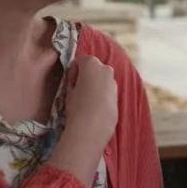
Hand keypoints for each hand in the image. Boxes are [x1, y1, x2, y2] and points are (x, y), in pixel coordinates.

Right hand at [48, 55, 118, 186]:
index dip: (73, 71)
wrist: (92, 127)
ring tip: (86, 101)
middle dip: (87, 76)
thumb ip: (74, 82)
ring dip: (96, 86)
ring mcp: (114, 84)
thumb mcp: (68, 91)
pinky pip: (108, 93)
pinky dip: (102, 96)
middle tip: (78, 89)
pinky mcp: (118, 98)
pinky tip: (95, 108)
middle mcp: (106, 70)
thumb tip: (77, 84)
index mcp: (92, 64)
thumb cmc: (76, 106)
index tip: (70, 83)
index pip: (80, 60)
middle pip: (95, 68)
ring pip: (103, 80)